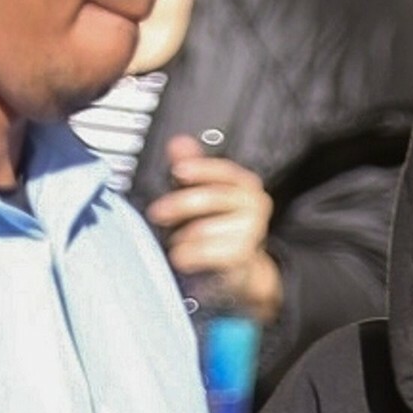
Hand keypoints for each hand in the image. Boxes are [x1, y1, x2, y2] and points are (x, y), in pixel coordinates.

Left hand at [148, 135, 283, 325]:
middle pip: (210, 197)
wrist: (244, 268)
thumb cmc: (224, 228)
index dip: (199, 168)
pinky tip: (181, 256)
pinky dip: (188, 255)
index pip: (222, 170)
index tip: (178, 170)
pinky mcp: (242, 254)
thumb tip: (178, 143)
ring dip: (182, 237)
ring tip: (176, 241)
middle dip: (178, 205)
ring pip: (204, 228)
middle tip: (158, 212)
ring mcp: (251, 230)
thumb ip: (193, 166)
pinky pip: (205, 251)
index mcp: (245, 184)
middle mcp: (253, 204)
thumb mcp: (209, 192)